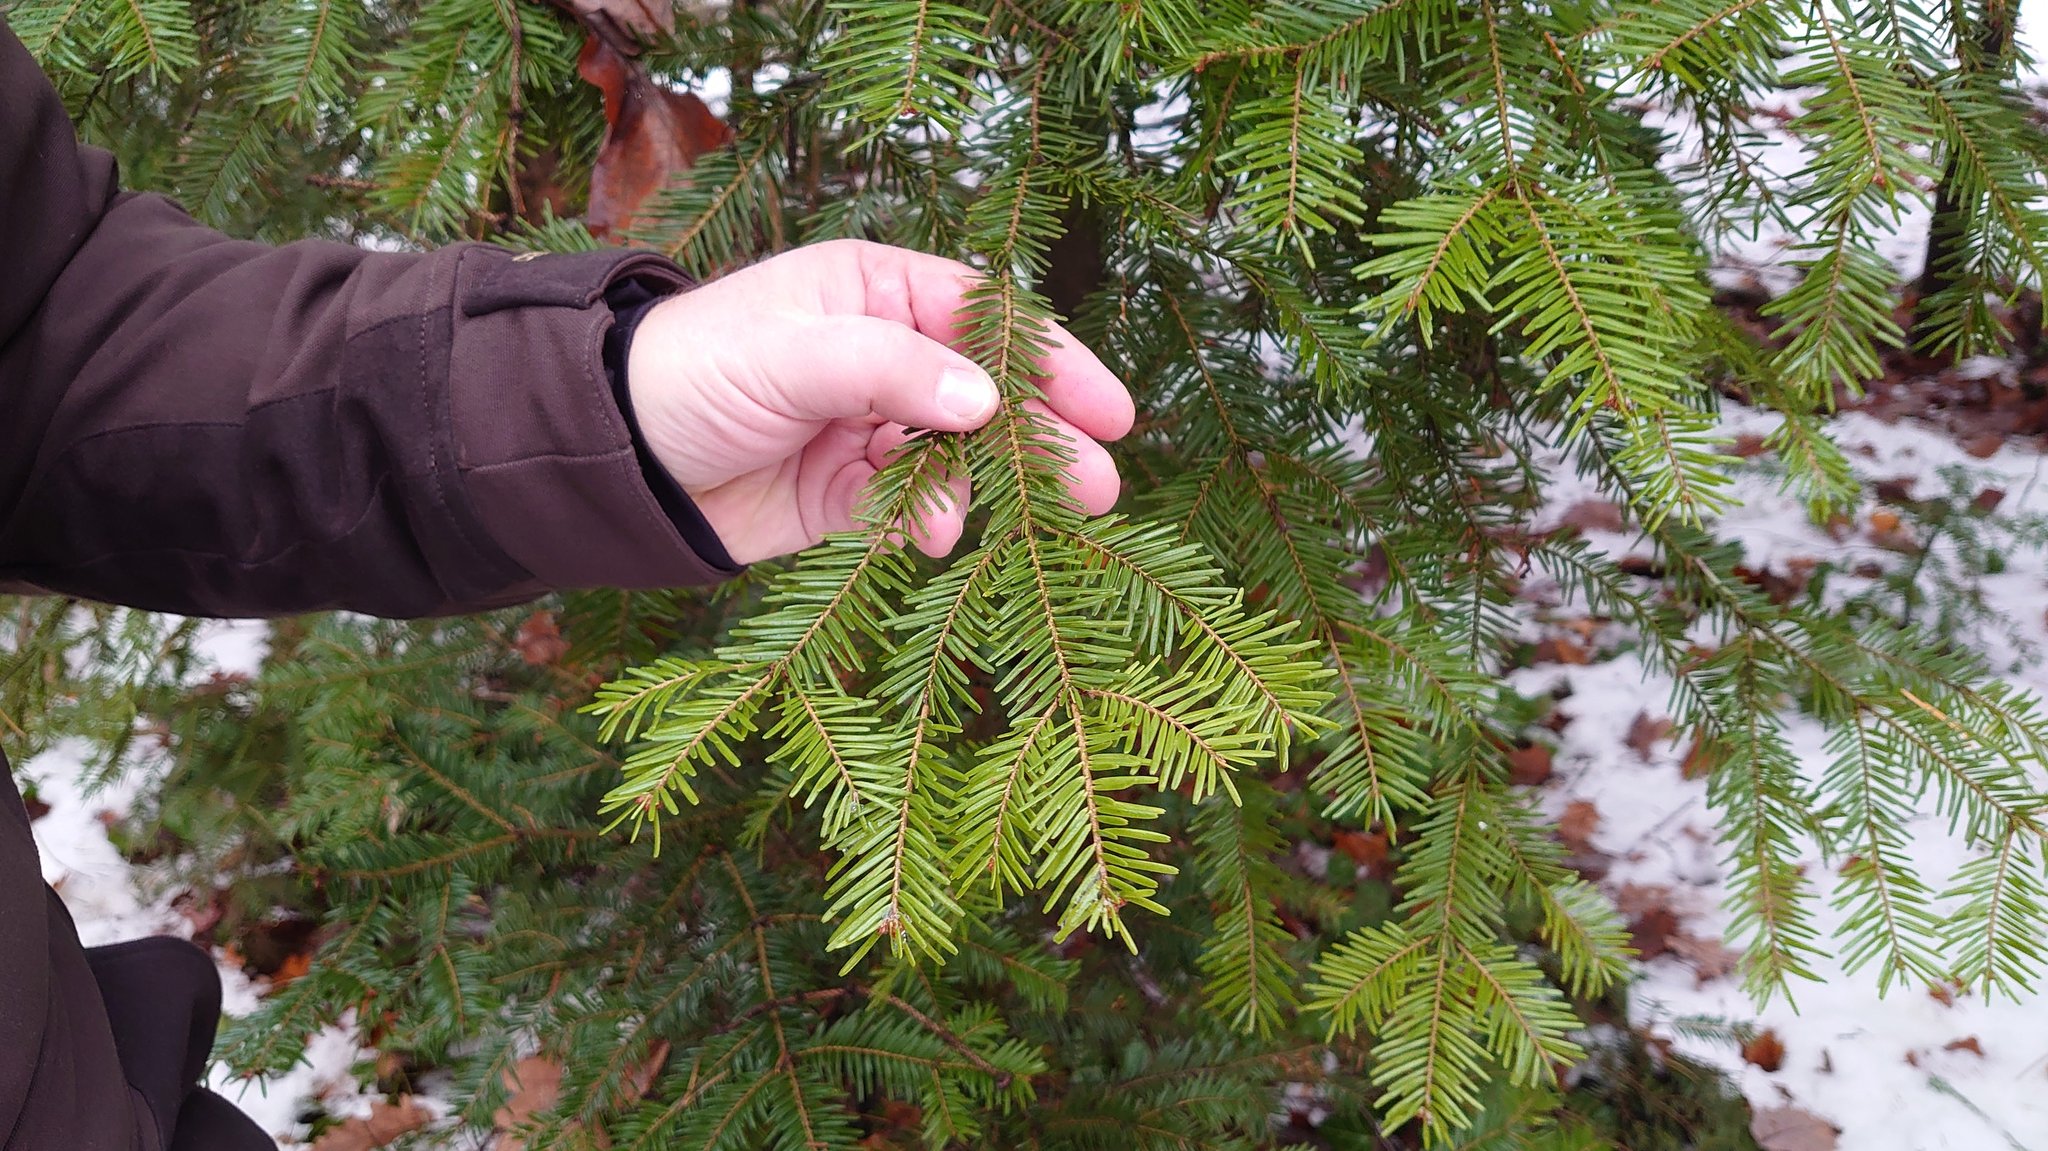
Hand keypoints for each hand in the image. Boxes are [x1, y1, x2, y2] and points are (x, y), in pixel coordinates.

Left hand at [625, 239, 1134, 564]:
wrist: (610, 459)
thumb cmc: (691, 371)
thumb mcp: (792, 354)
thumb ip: (890, 371)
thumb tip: (987, 401)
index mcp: (874, 293)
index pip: (986, 321)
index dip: (1051, 362)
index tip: (1107, 410)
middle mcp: (882, 357)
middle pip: (988, 395)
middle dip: (1045, 438)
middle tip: (1102, 484)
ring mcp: (868, 428)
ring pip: (959, 457)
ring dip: (991, 487)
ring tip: (1024, 519)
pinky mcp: (847, 495)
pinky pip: (912, 507)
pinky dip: (931, 521)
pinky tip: (935, 536)